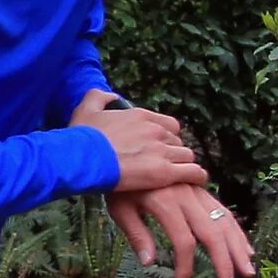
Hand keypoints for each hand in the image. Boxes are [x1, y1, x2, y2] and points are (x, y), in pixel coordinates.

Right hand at [69, 95, 207, 194]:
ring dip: (182, 164)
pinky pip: (192, 172)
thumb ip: (99, 97)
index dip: (165, 135)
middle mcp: (156, 131)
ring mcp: (162, 151)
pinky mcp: (164, 172)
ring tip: (175, 175)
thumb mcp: (85, 109)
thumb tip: (112, 96)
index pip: (168, 124)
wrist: (82, 158)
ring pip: (186, 156)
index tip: (156, 145)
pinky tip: (194, 181)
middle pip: (176, 141)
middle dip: (171, 151)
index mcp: (141, 116)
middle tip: (160, 163)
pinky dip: (196, 176)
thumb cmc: (82, 138)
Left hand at [110, 184, 256, 277]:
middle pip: (212, 232)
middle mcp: (188, 196)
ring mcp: (198, 192)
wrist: (128, 149)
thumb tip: (149, 263)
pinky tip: (245, 248)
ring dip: (238, 248)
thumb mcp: (119, 207)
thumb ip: (137, 234)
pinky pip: (224, 212)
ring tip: (247, 271)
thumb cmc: (120, 182)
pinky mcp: (201, 190)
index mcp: (166, 203)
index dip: (185, 266)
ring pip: (225, 221)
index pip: (184, 241)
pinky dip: (236, 231)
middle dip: (224, 261)